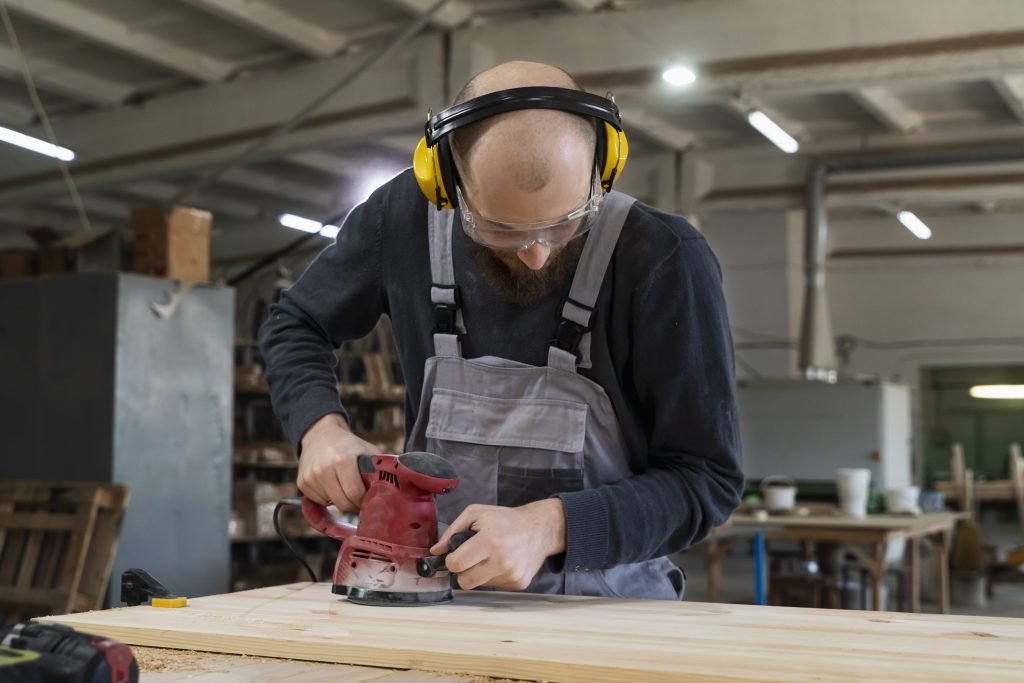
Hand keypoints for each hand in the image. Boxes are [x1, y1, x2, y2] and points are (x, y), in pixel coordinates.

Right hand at [297, 414, 377, 511]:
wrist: (320, 434)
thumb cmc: (348, 445)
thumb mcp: (367, 450)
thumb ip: (379, 468)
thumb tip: (395, 487)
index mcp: (343, 460)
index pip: (355, 494)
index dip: (364, 500)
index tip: (368, 498)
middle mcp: (324, 469)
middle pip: (342, 503)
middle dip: (353, 504)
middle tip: (358, 497)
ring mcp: (311, 477)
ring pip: (330, 503)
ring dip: (339, 499)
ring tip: (342, 484)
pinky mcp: (302, 482)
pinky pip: (318, 501)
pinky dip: (326, 497)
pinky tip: (330, 483)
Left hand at [430, 499, 566, 590]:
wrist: (538, 529)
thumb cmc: (505, 520)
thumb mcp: (476, 514)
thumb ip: (452, 531)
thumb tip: (436, 551)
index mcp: (490, 541)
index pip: (456, 565)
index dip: (451, 560)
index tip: (455, 554)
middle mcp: (502, 561)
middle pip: (465, 582)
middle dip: (462, 571)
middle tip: (470, 558)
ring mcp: (512, 575)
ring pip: (479, 585)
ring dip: (479, 573)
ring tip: (490, 556)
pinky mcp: (519, 583)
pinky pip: (494, 586)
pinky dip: (493, 576)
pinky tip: (502, 562)